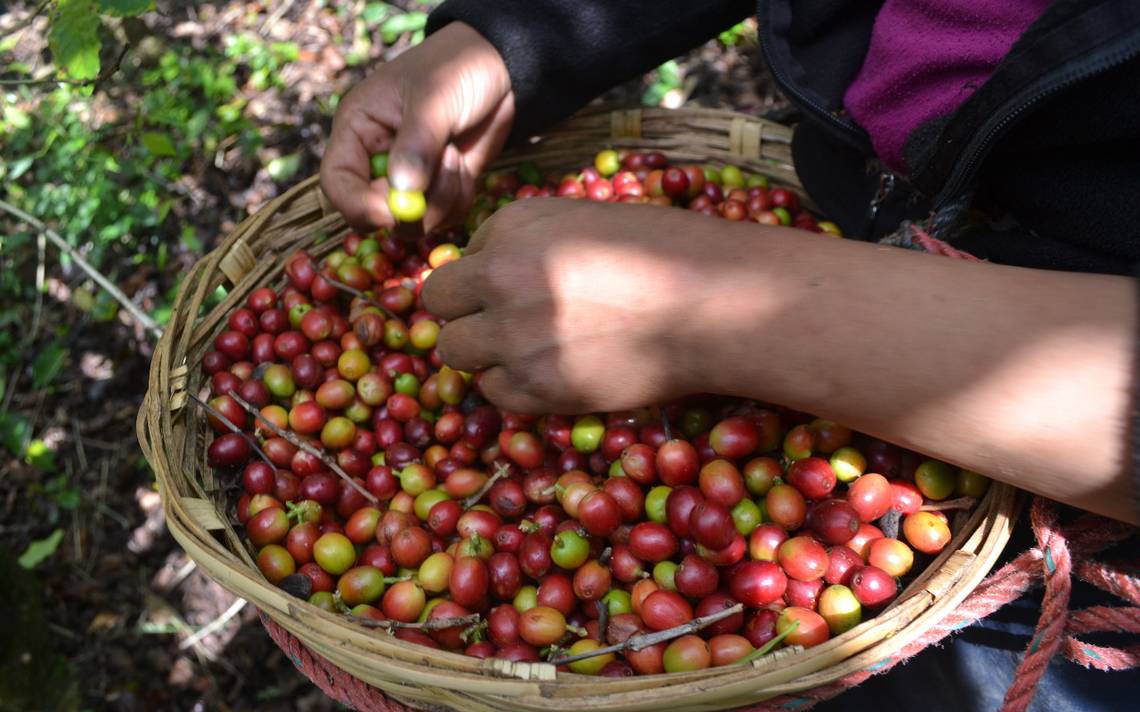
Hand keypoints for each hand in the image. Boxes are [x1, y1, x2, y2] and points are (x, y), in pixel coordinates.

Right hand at [320, 22, 514, 231]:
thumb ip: (416, 144)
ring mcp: (410, 179)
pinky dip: (459, 200)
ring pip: (413, 222)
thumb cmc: (455, 68)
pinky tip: (464, 166)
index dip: (357, 206)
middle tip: (441, 168)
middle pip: (374, 215)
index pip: (336, 183)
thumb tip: (401, 191)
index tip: (391, 211)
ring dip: (441, 199)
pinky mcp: (440, 189)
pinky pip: (444, 217)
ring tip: (454, 155)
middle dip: (410, 206)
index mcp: (358, 132)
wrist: (498, 67)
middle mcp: (377, 162)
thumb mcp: (434, 97)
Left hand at [421, 198, 763, 412]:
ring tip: (531, 352)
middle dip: (466, 312)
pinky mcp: (536, 385)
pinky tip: (555, 374)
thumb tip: (489, 272)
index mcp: (515, 223)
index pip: (464, 255)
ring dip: (483, 353)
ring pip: (454, 350)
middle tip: (505, 324)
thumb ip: (531, 244)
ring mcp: (513, 333)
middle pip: (438, 302)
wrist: (713, 304)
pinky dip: (516, 388)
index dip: (489, 274)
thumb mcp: (587, 223)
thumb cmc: (666, 254)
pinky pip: (494, 392)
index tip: (526, 287)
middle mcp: (502, 274)